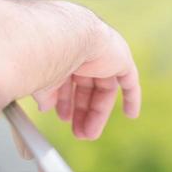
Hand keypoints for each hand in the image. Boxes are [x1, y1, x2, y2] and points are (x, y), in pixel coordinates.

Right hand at [32, 21, 142, 139]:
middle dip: (81, 110)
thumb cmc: (43, 54)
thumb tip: (45, 106)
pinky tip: (131, 114)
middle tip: (77, 132)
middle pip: (86, 86)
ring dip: (96, 112)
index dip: (65, 101)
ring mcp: (102, 53)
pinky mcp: (120, 58)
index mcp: (63, 50)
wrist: (63, 38)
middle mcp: (83, 50)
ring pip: (103, 88)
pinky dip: (131, 97)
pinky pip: (129, 80)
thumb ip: (44, 92)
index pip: (67, 79)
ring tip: (89, 133)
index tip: (63, 118)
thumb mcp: (40, 79)